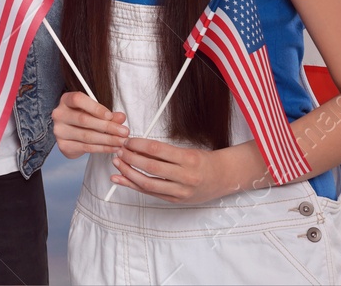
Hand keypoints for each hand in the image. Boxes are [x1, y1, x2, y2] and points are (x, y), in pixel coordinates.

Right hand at [51, 91, 127, 158]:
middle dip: (107, 127)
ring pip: (86, 136)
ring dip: (107, 140)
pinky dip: (102, 148)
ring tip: (121, 141)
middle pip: (84, 120)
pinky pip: (86, 147)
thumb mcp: (95, 111)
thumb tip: (121, 117)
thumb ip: (107, 114)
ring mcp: (60, 131)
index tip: (110, 116)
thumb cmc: (83, 116)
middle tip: (124, 132)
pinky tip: (113, 148)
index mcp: (66, 100)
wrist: (70, 132)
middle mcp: (59, 114)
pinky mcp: (63, 145)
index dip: (95, 108)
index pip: (78, 100)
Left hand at [111, 136, 251, 203]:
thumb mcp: (187, 150)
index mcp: (189, 159)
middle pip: (150, 167)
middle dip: (130, 159)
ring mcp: (181, 191)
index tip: (128, 141)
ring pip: (148, 184)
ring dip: (129, 174)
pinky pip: (152, 193)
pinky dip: (135, 186)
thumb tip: (137, 147)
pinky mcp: (176, 200)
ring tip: (117, 165)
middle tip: (118, 151)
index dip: (139, 144)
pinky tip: (122, 180)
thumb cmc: (204, 161)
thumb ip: (163, 151)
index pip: (157, 149)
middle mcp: (185, 176)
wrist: (224, 178)